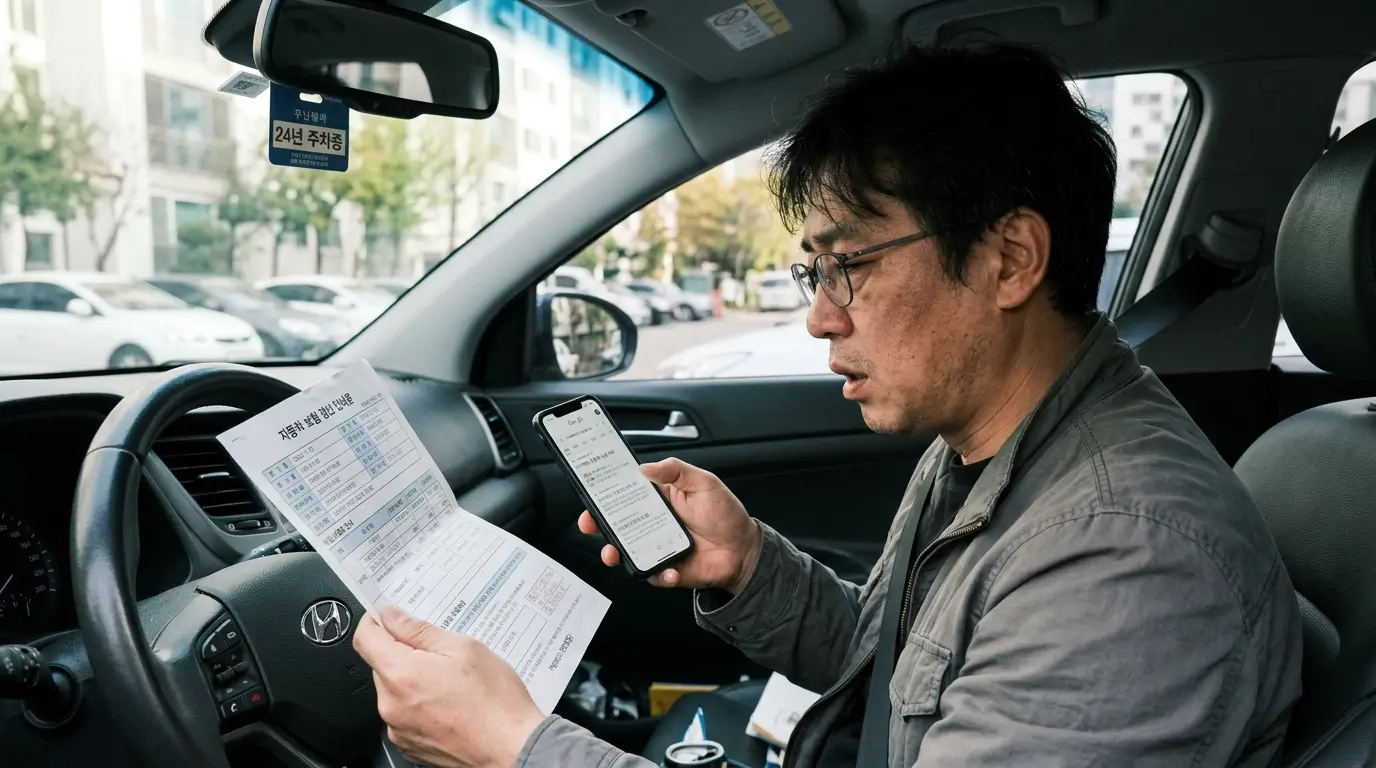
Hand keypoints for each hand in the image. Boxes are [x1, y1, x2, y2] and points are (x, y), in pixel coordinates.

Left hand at [353, 604, 544, 767]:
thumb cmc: (495, 702)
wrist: (512, 748)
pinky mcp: (409, 746)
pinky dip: (420, 704)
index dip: (375, 621)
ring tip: (451, 681)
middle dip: (403, 652)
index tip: (387, 616)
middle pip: (381, 665)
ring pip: (394, 690)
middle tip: (440, 652)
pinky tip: (449, 702)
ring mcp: (398, 730)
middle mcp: (391, 705)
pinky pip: (404, 714)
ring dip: (412, 679)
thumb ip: (419, 630)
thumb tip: (391, 617)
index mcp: (401, 675)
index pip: (365, 638)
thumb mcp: (464, 648)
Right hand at [578, 457, 761, 592]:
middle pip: (617, 524)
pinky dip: (659, 574)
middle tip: (589, 523)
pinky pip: (654, 575)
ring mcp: (657, 548)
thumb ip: (675, 470)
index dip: (605, 494)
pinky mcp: (667, 570)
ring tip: (613, 553)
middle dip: (597, 524)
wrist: (744, 549)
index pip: (625, 494)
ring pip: (626, 552)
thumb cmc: (724, 513)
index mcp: (658, 500)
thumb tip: (644, 468)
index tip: (591, 493)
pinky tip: (669, 570)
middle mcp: (652, 524)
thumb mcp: (703, 482)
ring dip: (615, 553)